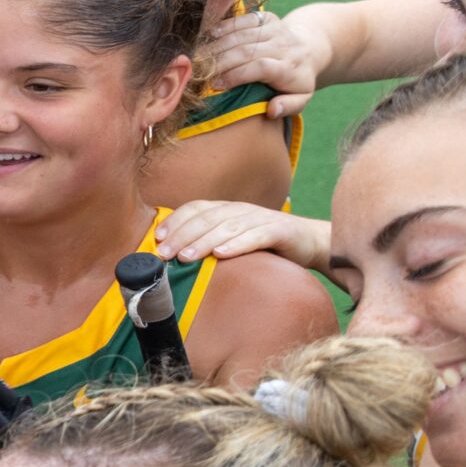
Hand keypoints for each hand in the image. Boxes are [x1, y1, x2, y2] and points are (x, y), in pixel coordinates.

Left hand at [154, 200, 331, 270]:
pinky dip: (238, 245)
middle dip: (182, 235)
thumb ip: (207, 243)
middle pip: (207, 218)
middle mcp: (240, 210)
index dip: (175, 221)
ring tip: (186, 256)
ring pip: (227, 227)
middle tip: (164, 253)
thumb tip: (171, 258)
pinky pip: (256, 236)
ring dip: (204, 241)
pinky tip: (221, 255)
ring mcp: (260, 218)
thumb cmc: (262, 245)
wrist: (308, 242)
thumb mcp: (231, 241)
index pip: (196, 208)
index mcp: (226, 210)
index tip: (157, 239)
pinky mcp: (279, 231)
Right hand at [200, 7, 326, 118]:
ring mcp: (275, 28)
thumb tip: (272, 110)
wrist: (310, 47)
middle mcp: (284, 45)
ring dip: (216, 45)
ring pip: (241, 35)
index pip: (261, 67)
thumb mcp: (301, 98)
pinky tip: (207, 37)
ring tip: (197, 57)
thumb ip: (289, 106)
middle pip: (247, 50)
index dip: (236, 75)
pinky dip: (222, 27)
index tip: (214, 85)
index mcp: (290, 67)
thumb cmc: (297, 79)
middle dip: (219, 62)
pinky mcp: (267, 17)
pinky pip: (242, 20)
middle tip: (197, 72)